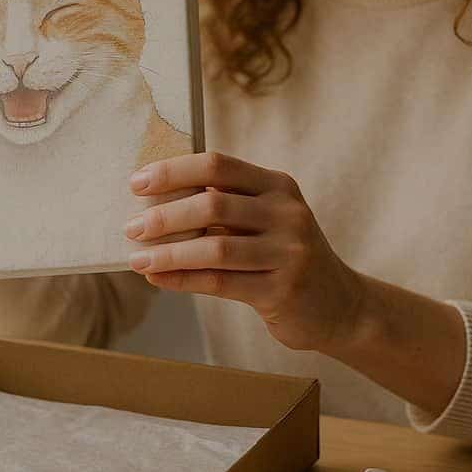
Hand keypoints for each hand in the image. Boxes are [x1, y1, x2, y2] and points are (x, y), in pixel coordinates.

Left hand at [124, 152, 364, 352]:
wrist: (340, 306)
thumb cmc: (285, 256)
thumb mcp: (266, 219)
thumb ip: (224, 205)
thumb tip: (154, 200)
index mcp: (277, 186)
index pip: (218, 165)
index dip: (173, 171)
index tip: (137, 183)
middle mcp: (286, 213)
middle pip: (213, 203)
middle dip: (164, 215)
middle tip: (131, 228)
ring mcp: (288, 252)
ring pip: (214, 247)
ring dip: (168, 253)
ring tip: (137, 259)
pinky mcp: (282, 290)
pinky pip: (221, 282)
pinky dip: (183, 280)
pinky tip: (158, 279)